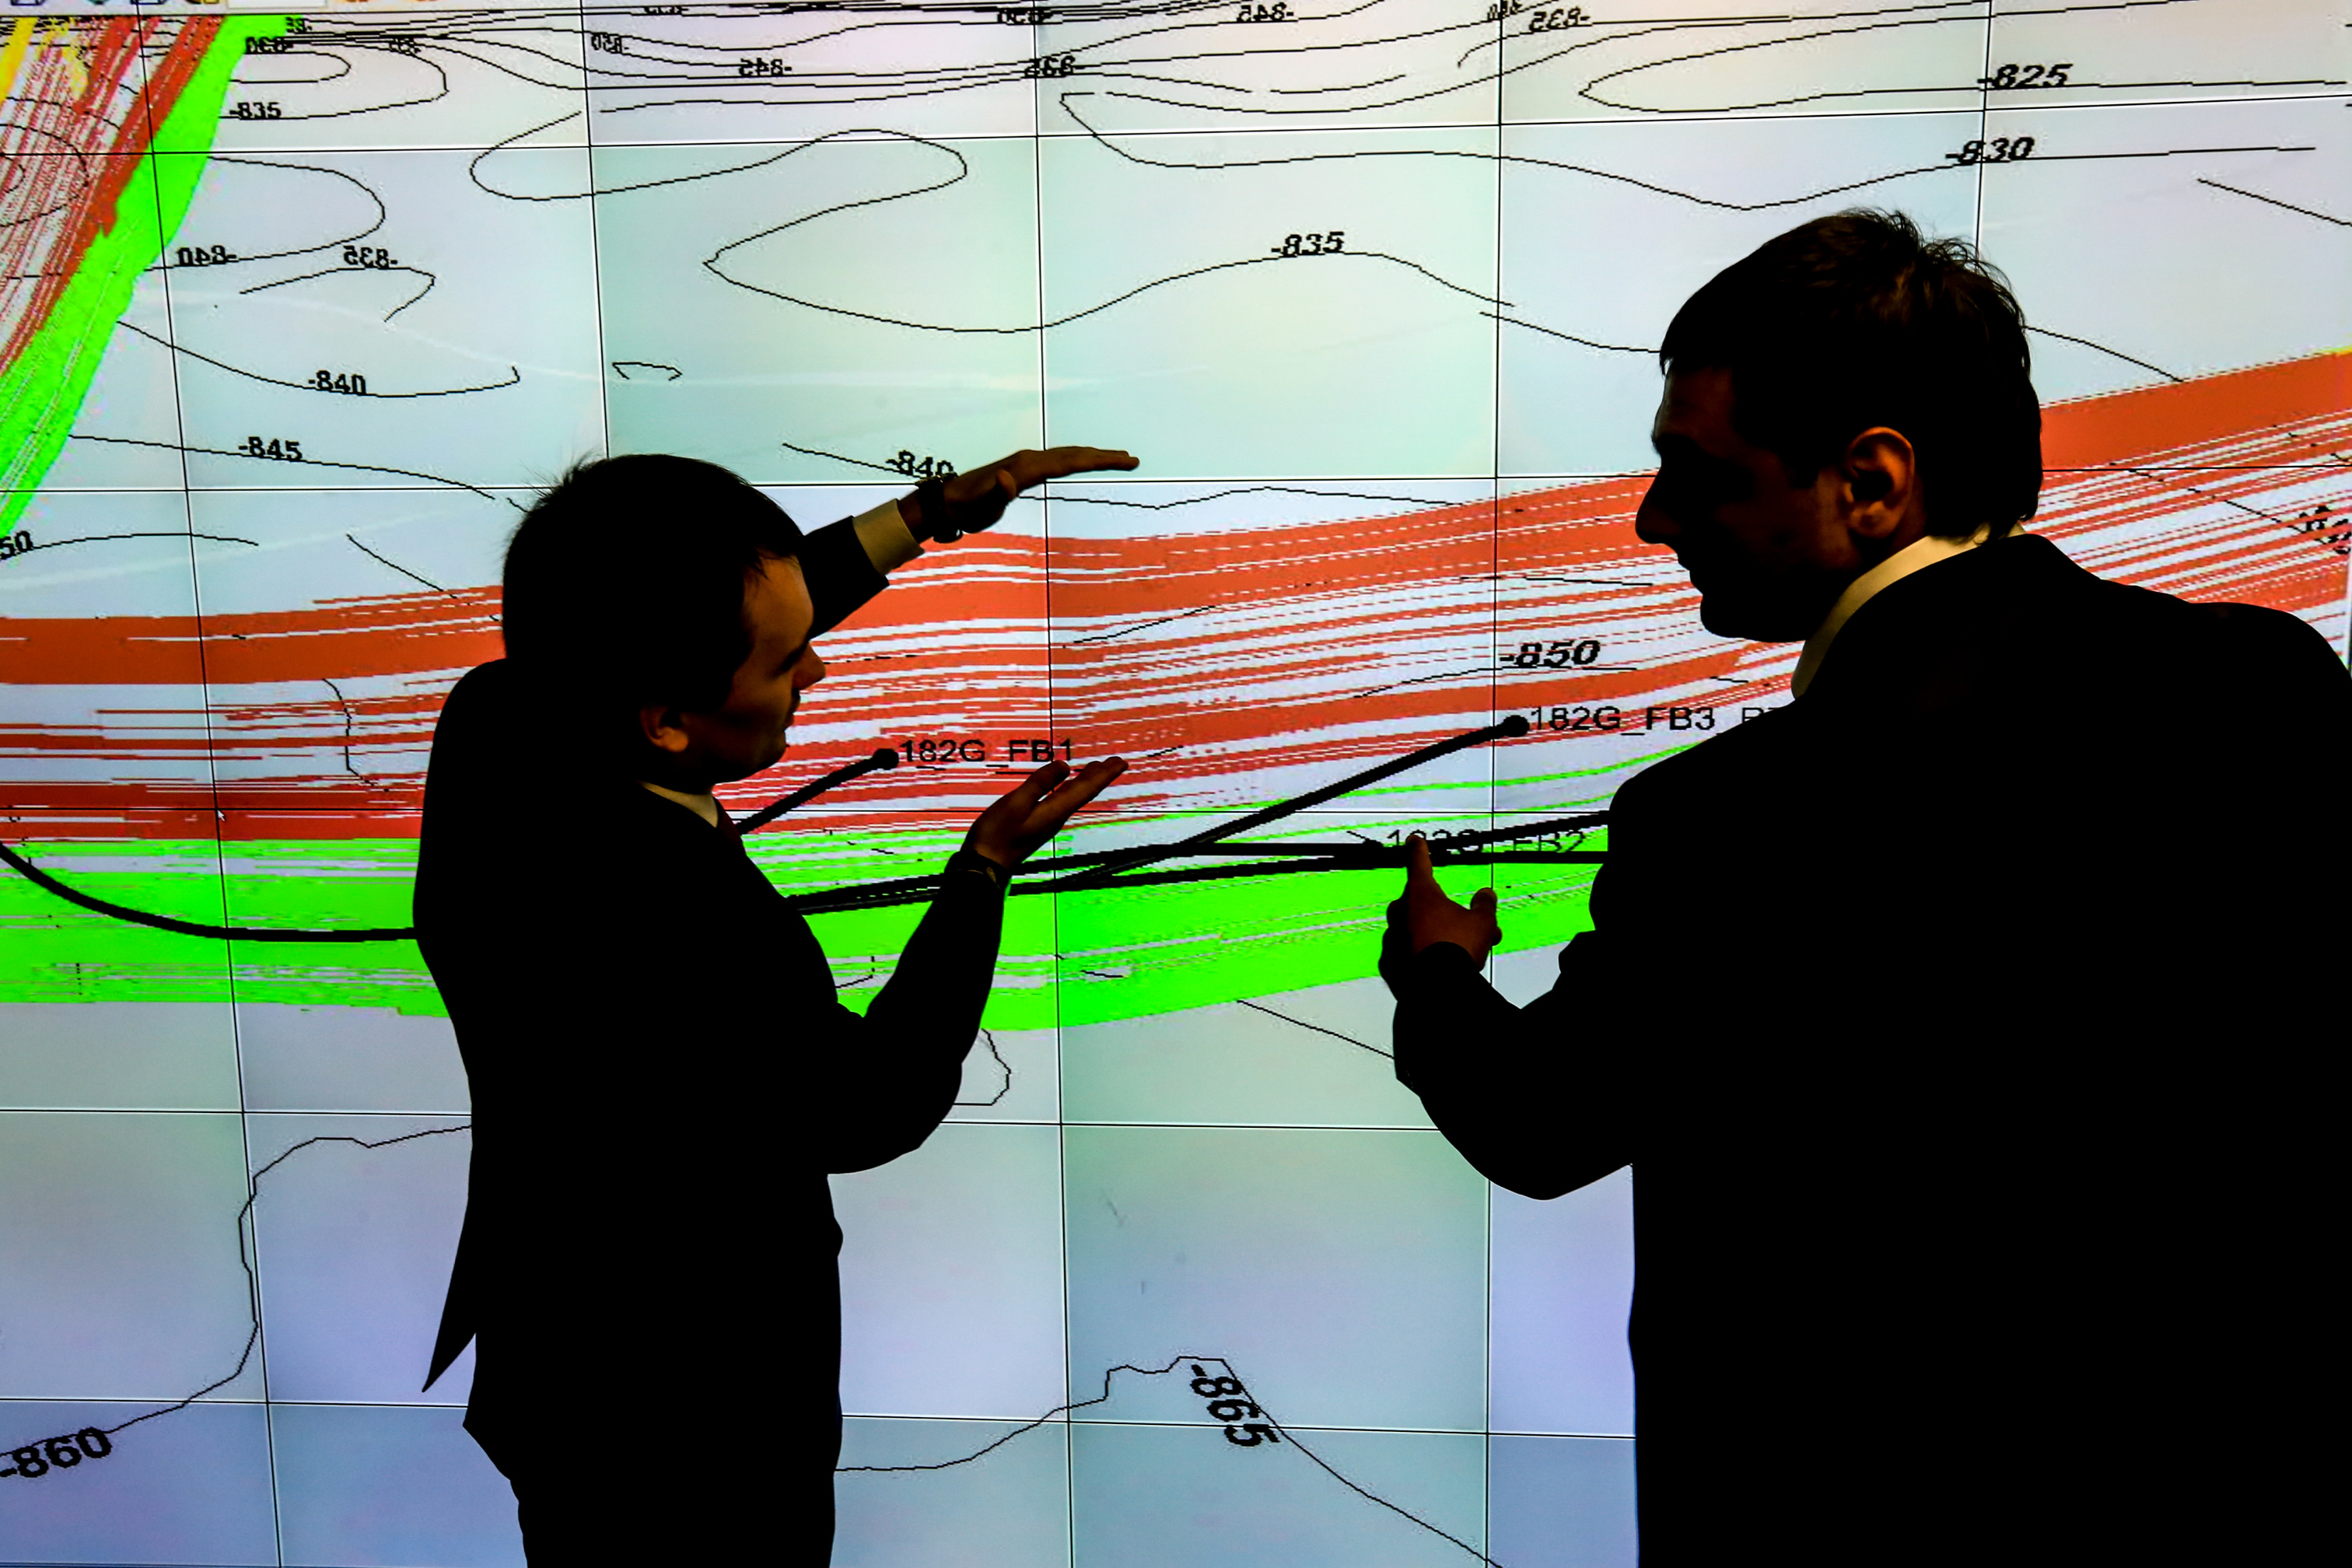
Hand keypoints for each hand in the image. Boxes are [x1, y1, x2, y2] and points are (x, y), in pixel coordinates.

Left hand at [903, 446, 1139, 539]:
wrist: (948, 502)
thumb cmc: (966, 509)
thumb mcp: (981, 507)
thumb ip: (996, 492)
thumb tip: (1006, 477)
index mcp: (1027, 467)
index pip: (1071, 461)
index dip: (1099, 460)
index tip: (1125, 460)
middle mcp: (1029, 459)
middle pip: (1074, 454)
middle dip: (1104, 456)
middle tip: (1132, 458)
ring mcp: (1026, 462)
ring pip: (1067, 455)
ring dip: (1092, 456)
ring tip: (1116, 459)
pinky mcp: (1023, 469)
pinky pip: (1057, 461)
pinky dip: (1076, 460)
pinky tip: (1082, 463)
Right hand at [964, 756, 1127, 869]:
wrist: (984, 866)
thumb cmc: (997, 834)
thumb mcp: (1017, 803)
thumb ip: (1040, 783)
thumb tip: (1065, 765)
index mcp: (1055, 811)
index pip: (1086, 789)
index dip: (1105, 774)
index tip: (1121, 761)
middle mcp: (1056, 817)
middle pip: (1084, 793)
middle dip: (1100, 776)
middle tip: (1116, 761)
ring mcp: (1047, 822)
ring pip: (1073, 797)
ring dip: (1086, 781)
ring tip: (1095, 768)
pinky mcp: (1037, 825)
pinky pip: (1061, 802)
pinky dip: (1069, 789)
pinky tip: (1065, 787)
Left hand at [1394, 834, 1500, 960]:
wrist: (1437, 991)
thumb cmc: (1459, 948)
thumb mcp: (1482, 924)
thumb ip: (1484, 906)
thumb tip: (1487, 894)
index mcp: (1421, 893)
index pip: (1419, 863)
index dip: (1418, 850)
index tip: (1414, 839)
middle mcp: (1400, 911)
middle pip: (1419, 904)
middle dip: (1441, 912)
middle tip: (1466, 926)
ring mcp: (1391, 938)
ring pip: (1413, 931)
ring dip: (1432, 936)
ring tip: (1457, 953)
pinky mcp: (1388, 964)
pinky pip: (1404, 954)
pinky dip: (1418, 957)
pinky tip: (1435, 967)